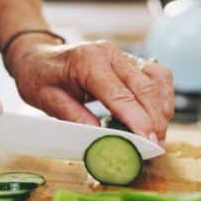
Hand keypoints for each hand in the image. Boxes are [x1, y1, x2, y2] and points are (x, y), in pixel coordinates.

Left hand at [6, 38, 174, 143]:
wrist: (37, 55)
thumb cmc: (39, 76)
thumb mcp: (46, 100)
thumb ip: (74, 117)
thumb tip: (100, 138)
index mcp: (88, 61)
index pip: (121, 94)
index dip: (138, 120)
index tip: (148, 142)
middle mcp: (110, 53)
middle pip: (145, 88)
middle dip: (155, 120)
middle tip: (156, 147)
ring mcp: (123, 55)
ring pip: (157, 80)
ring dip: (163, 109)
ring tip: (157, 136)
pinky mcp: (130, 60)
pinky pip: (157, 77)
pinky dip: (162, 98)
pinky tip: (157, 117)